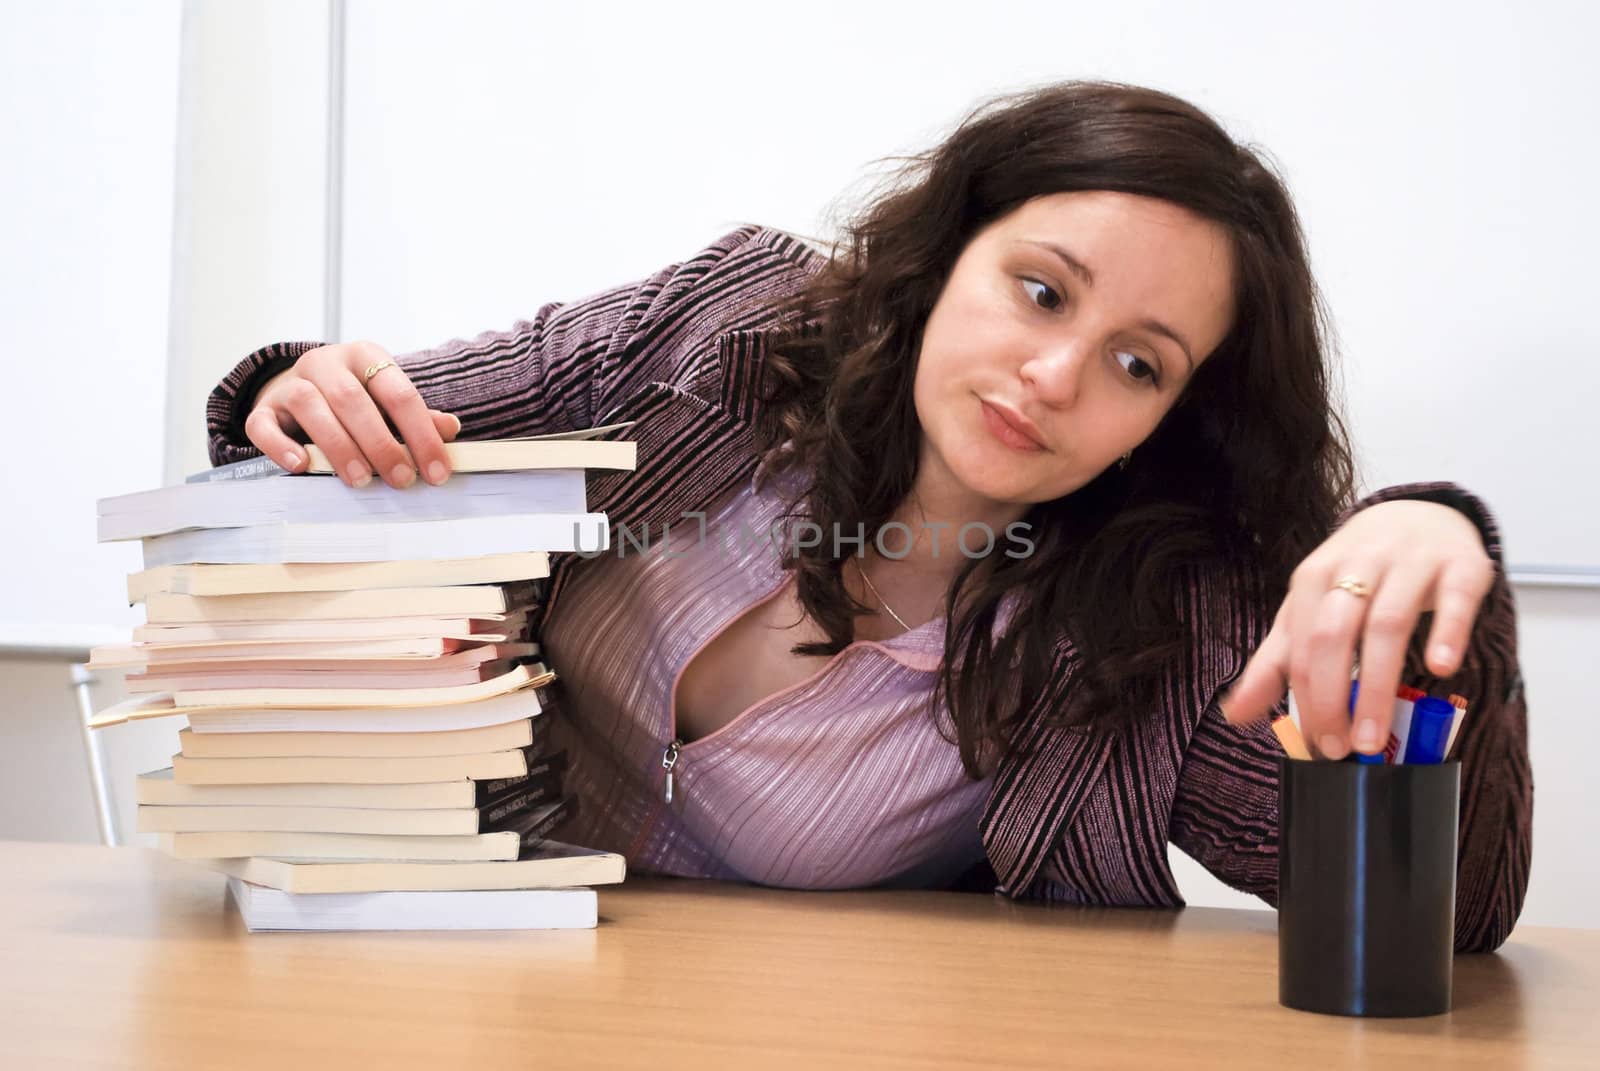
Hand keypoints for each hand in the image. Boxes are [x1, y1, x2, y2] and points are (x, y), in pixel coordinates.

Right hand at [246, 342, 459, 488]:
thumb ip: (418, 417)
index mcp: (366, 356)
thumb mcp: (388, 402)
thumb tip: (450, 429)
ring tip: (360, 479)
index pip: (398, 392)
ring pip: (310, 406)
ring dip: (339, 446)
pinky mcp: (264, 408)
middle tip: (401, 479)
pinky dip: (281, 447)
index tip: (437, 472)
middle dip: (381, 444)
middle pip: (353, 399)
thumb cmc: (356, 401)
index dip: (421, 434)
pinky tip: (302, 466)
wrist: (300, 389)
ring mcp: (291, 383)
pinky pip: (264, 424)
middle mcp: (327, 363)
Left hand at [1218, 500, 1494, 758]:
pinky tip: (1441, 667)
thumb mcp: (1310, 609)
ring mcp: (1409, 563)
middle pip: (1334, 633)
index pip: (1301, 644)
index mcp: (1313, 577)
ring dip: (1380, 684)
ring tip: (1377, 737)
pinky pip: (1455, 598)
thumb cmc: (1358, 575)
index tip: (1318, 743)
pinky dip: (1447, 631)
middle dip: (1334, 695)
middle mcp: (1356, 566)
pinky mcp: (1460, 565)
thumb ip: (1276, 661)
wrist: (1420, 515)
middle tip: (1344, 747)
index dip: (1307, 697)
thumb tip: (1235, 713)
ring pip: (1388, 623)